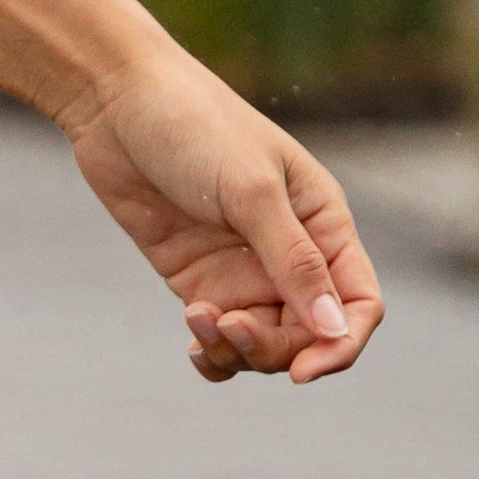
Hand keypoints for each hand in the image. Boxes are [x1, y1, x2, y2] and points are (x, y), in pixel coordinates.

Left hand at [61, 49, 382, 381]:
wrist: (120, 105)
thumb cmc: (197, 129)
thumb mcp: (252, 192)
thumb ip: (293, 262)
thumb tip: (333, 328)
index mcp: (324, 223)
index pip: (358, 303)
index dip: (340, 345)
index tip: (303, 373)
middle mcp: (290, 253)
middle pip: (307, 335)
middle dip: (273, 348)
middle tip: (226, 325)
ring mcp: (243, 270)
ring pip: (261, 343)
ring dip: (236, 351)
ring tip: (197, 320)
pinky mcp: (198, 280)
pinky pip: (219, 336)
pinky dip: (212, 352)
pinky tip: (193, 342)